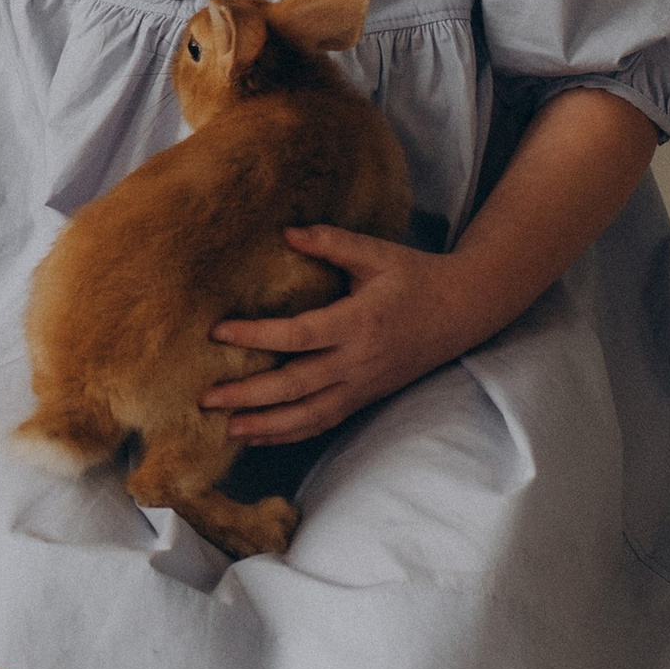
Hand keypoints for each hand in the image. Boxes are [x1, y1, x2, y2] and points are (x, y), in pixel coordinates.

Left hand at [200, 228, 471, 446]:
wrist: (462, 311)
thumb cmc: (415, 276)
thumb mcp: (376, 252)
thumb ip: (330, 242)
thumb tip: (286, 232)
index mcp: (358, 323)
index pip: (299, 335)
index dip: (257, 336)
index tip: (218, 333)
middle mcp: (358, 362)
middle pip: (296, 386)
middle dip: (249, 395)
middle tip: (206, 398)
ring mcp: (363, 385)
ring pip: (309, 416)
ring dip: (266, 426)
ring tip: (226, 429)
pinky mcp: (365, 397)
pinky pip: (324, 422)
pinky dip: (290, 433)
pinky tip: (260, 435)